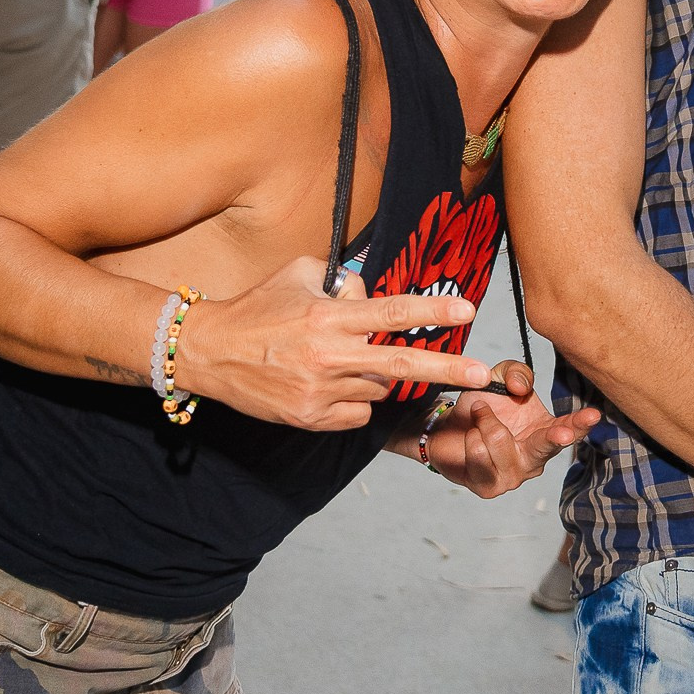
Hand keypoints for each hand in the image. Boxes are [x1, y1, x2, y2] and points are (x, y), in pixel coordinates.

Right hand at [177, 256, 486, 430]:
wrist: (210, 352)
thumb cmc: (258, 308)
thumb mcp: (299, 274)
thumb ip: (343, 281)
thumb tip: (375, 294)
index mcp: (328, 315)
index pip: (390, 311)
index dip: (432, 311)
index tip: (466, 310)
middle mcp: (329, 354)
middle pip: (400, 362)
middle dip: (447, 368)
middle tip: (482, 373)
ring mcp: (320, 391)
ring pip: (378, 387)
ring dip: (375, 374)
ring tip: (340, 360)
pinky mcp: (311, 418)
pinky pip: (358, 412)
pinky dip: (354, 400)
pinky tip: (326, 384)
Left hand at [430, 368, 601, 496]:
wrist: (448, 429)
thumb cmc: (482, 406)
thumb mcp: (500, 378)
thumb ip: (516, 373)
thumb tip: (521, 388)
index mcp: (544, 433)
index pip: (568, 429)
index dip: (581, 423)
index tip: (593, 415)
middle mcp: (534, 460)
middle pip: (545, 447)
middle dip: (555, 438)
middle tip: (563, 433)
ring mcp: (513, 477)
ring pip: (498, 441)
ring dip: (483, 421)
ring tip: (479, 419)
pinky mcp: (489, 487)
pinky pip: (477, 453)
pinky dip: (469, 435)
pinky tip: (470, 437)